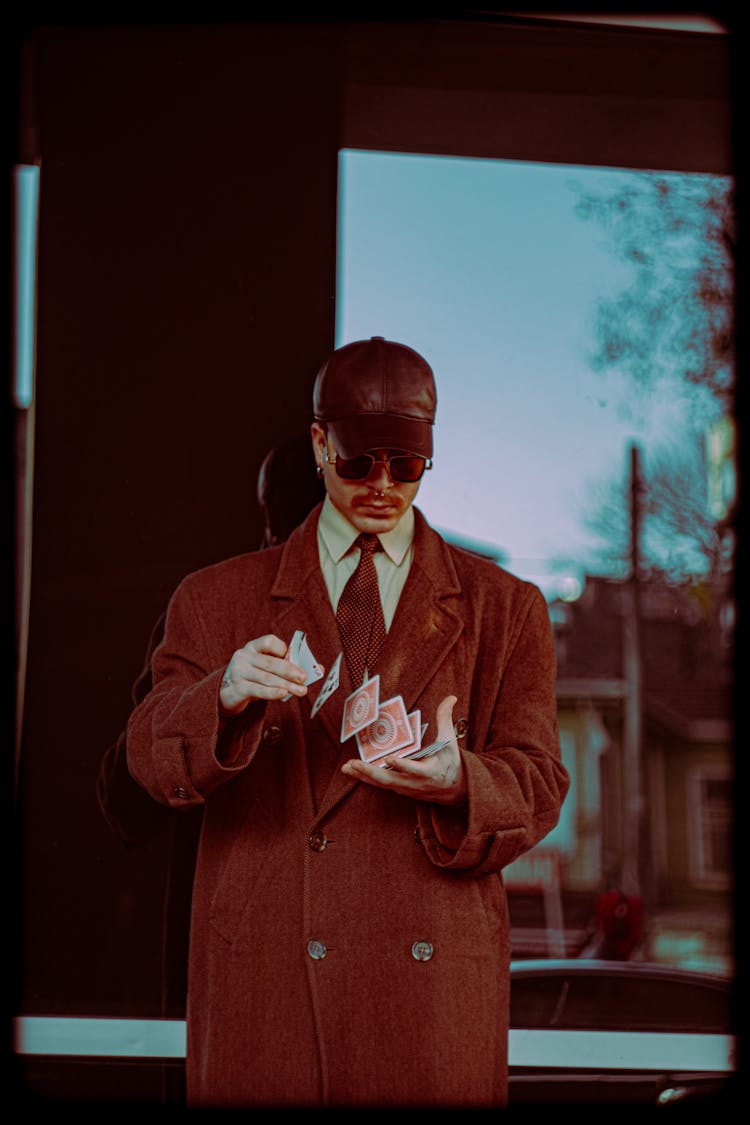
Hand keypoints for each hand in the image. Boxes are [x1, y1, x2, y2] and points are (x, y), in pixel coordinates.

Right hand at [219, 634, 308, 715]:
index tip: (297, 660)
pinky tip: (283, 694)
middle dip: (290, 670)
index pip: (269, 642)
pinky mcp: (237, 688)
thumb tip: (317, 668)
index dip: (284, 650)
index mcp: (253, 647)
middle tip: (304, 678)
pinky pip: (257, 690)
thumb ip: (288, 666)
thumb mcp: (267, 668)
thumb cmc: (253, 678)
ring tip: (301, 691)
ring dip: (286, 685)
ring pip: (266, 678)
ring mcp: (238, 672)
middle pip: (270, 662)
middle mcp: (243, 656)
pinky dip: (272, 692)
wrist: (226, 693)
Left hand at [341, 695, 466, 805]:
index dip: (403, 766)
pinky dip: (365, 779)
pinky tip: (351, 771)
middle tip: (355, 764)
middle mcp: (414, 782)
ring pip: (382, 783)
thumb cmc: (451, 763)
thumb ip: (445, 719)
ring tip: (347, 767)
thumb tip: (451, 697)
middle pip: (390, 779)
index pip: (414, 769)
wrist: (455, 791)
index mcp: (429, 771)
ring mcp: (405, 787)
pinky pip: (380, 785)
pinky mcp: (399, 789)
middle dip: (371, 772)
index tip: (391, 759)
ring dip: (363, 776)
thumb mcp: (450, 742)